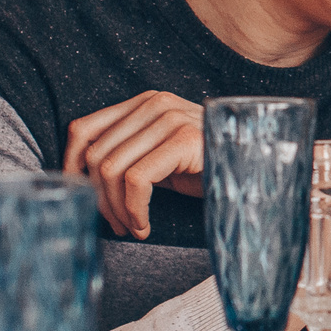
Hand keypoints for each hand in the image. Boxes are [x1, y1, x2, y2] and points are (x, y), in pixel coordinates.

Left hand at [63, 90, 203, 238]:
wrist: (260, 171)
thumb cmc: (210, 170)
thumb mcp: (161, 159)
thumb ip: (129, 156)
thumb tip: (84, 181)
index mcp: (144, 103)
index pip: (83, 128)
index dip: (70, 165)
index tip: (77, 196)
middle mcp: (154, 103)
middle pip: (95, 154)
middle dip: (98, 198)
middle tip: (116, 225)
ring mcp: (170, 118)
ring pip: (110, 170)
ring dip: (116, 210)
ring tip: (133, 227)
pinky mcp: (183, 140)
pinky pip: (135, 181)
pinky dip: (134, 211)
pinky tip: (145, 226)